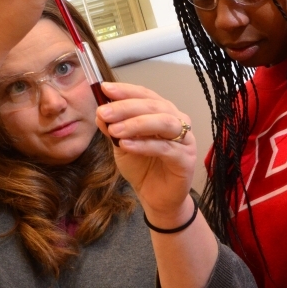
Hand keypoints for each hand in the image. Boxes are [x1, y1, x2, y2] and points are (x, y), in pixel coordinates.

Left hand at [95, 82, 195, 226]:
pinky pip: (165, 148)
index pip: (146, 95)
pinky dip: (144, 144)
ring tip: (114, 130)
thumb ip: (113, 128)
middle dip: (126, 107)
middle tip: (104, 112)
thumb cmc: (143, 168)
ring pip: (164, 123)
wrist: (156, 198)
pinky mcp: (186, 159)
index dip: (126, 90)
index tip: (105, 88)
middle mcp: (177, 121)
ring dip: (137, 123)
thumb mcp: (122, 144)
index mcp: (163, 112)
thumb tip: (100, 111)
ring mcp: (185, 139)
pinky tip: (126, 145)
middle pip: (154, 106)